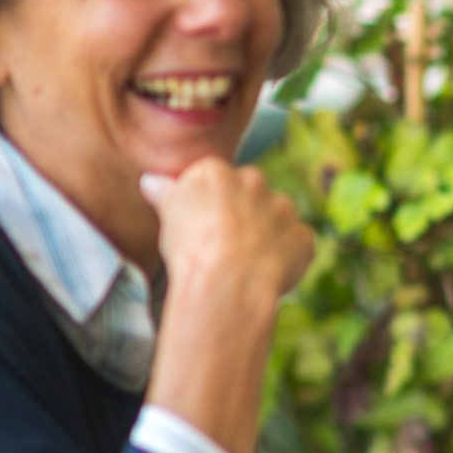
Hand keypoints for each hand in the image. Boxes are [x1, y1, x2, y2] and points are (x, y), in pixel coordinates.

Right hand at [141, 161, 314, 308]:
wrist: (227, 280)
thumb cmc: (191, 247)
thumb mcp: (167, 215)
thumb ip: (165, 193)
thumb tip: (150, 181)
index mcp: (217, 171)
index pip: (213, 180)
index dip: (208, 207)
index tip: (202, 227)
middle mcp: (254, 181)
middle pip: (249, 194)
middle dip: (241, 216)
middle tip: (226, 246)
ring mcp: (283, 208)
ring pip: (276, 217)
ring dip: (266, 235)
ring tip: (246, 263)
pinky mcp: (302, 236)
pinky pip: (296, 244)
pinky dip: (287, 257)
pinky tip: (267, 274)